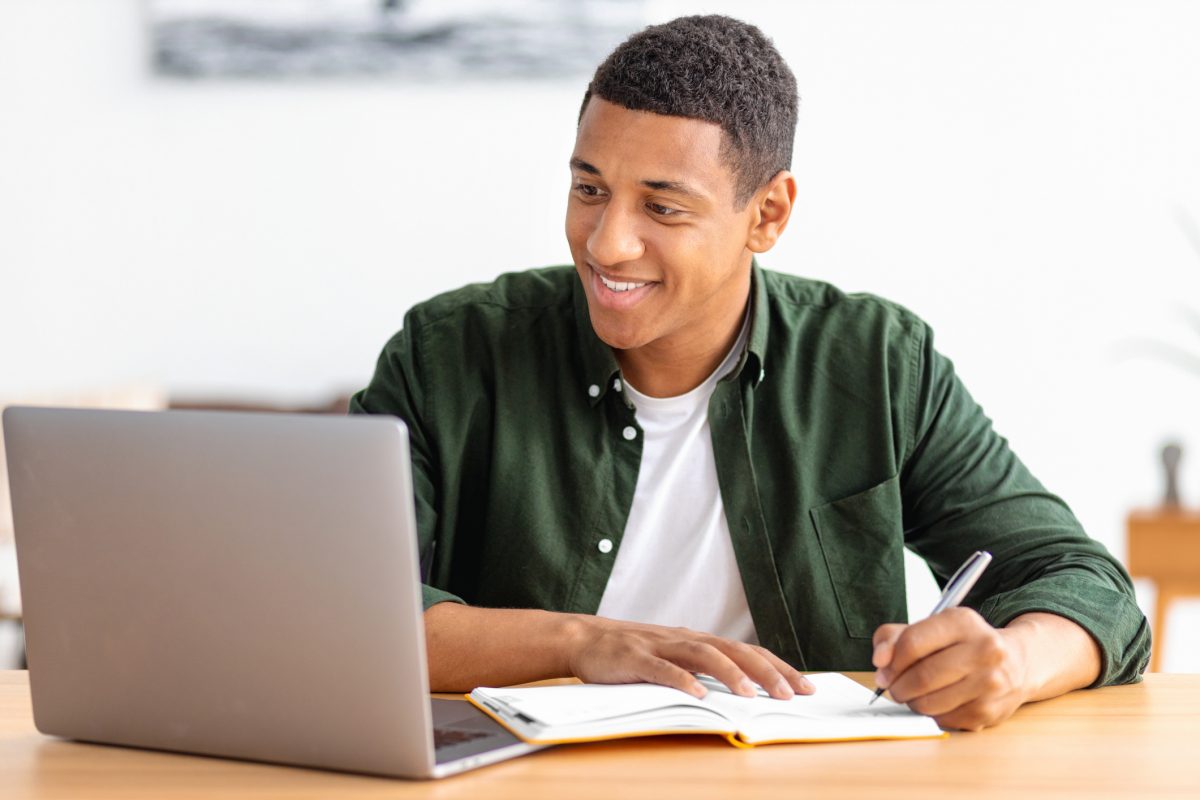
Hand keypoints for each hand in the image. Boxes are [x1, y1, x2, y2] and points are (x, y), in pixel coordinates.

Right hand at [567, 617, 813, 699]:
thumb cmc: (634, 655)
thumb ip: (704, 671)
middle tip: (790, 695)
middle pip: (733, 651)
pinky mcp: (635, 657)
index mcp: (698, 640)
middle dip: (765, 672)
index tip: (806, 687)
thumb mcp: (675, 659)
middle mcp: (685, 639)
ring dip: (729, 674)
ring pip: (703, 655)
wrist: (585, 639)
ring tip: (750, 695)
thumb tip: (745, 692)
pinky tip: (699, 694)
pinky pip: (662, 668)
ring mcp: (660, 646)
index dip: (778, 668)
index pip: (748, 652)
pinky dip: (682, 680)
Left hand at [871, 607, 1028, 730]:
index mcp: (963, 621)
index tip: (883, 670)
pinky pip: (943, 720)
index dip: (890, 661)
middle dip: (898, 686)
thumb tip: (880, 661)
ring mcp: (990, 683)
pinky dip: (932, 714)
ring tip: (914, 694)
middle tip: (894, 687)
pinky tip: (938, 702)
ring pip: (929, 703)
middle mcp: (984, 650)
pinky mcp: (990, 711)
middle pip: (921, 677)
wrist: (1015, 663)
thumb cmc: (962, 645)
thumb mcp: (930, 628)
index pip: (912, 643)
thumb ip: (893, 637)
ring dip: (912, 702)